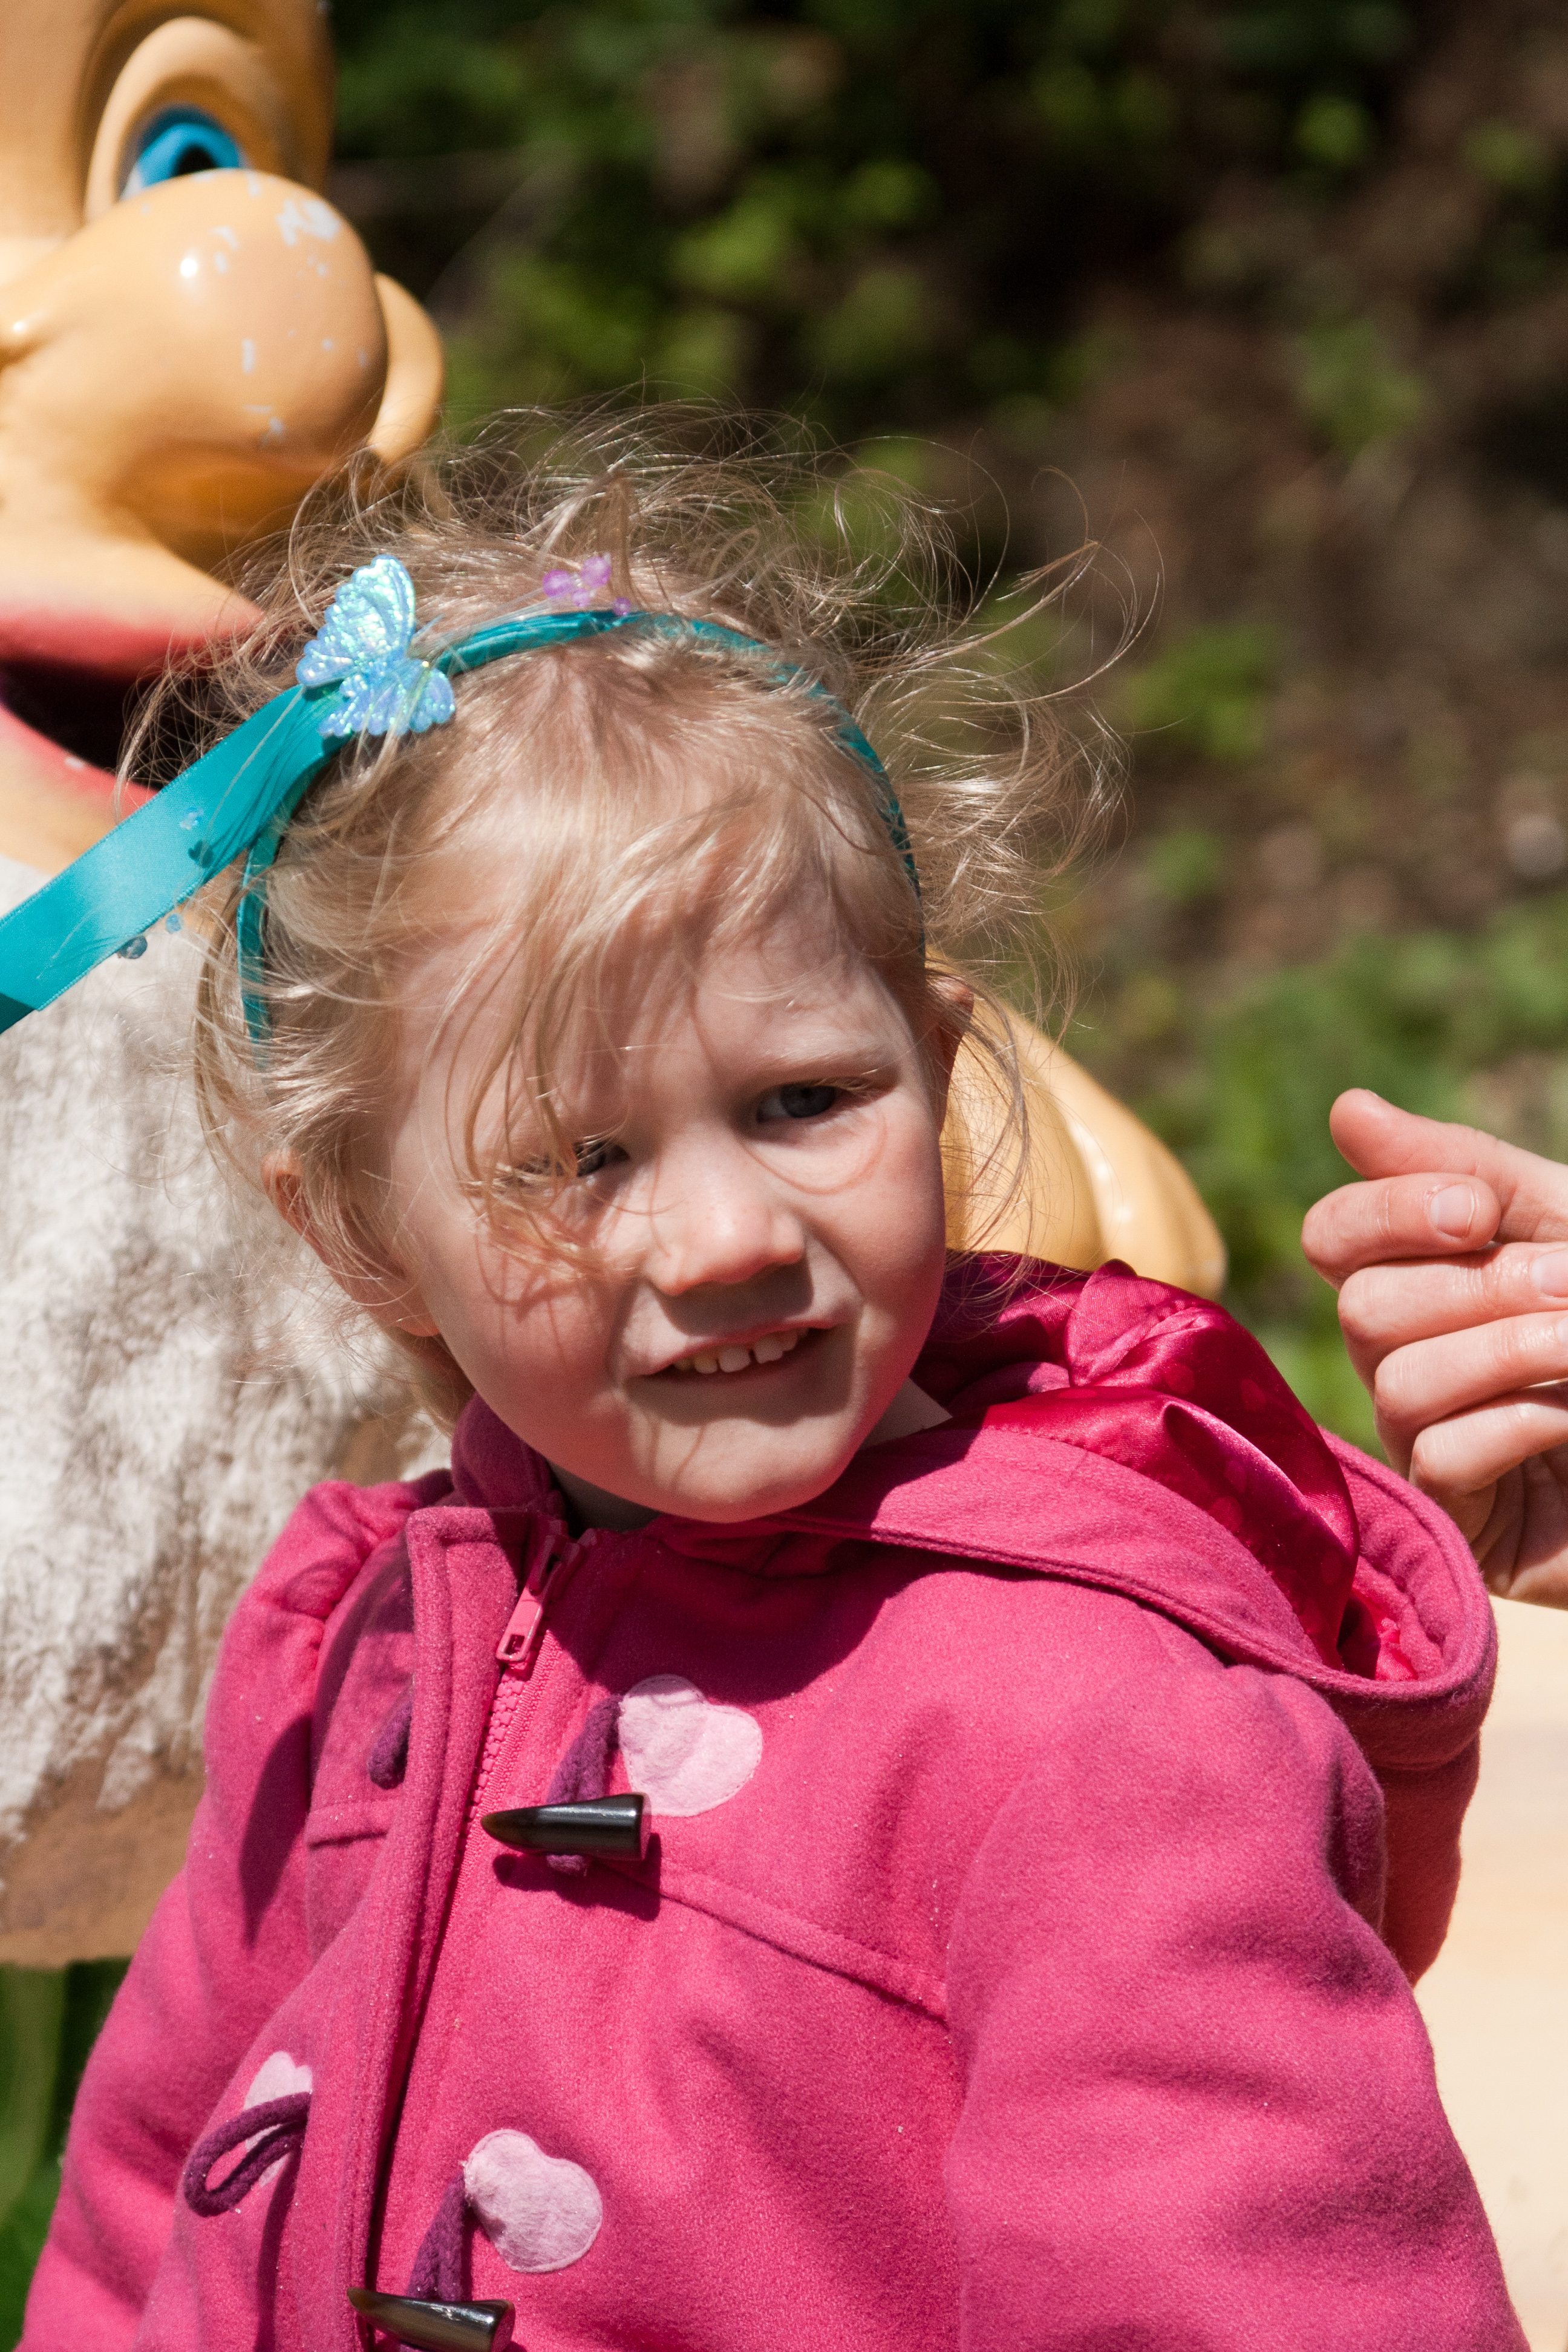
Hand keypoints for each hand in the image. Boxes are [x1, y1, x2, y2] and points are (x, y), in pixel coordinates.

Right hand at [1301, 1088, 1567, 1603]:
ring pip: (1399, 1379)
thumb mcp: (1564, 1228)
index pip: (1333, 1237)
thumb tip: (1347, 1107)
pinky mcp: (1455, 1517)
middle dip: (1478, 1285)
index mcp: (1418, 1284)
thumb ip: (1469, 1170)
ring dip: (1510, 1350)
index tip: (1478, 1211)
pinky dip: (1519, 1424)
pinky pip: (1440, 1455)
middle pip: (1362, 1306)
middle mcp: (1400, 1361)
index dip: (1386, 1213)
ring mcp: (1421, 1442)